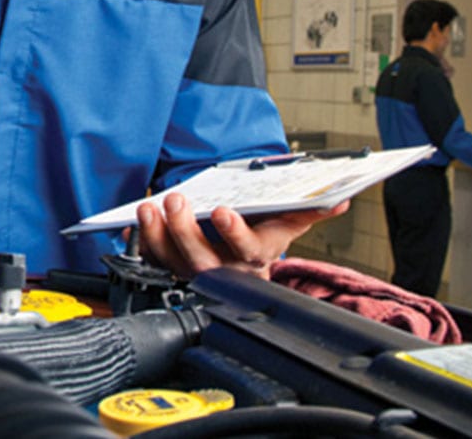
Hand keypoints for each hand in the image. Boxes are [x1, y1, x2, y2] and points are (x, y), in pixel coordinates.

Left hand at [134, 192, 350, 278]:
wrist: (242, 246)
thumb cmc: (262, 229)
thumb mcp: (289, 219)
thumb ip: (311, 209)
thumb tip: (339, 201)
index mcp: (254, 256)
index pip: (246, 249)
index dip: (233, 233)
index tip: (222, 211)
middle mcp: (223, 269)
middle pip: (201, 258)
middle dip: (185, 230)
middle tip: (176, 201)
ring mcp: (195, 269)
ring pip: (172, 261)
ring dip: (157, 236)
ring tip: (149, 209)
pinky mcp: (171, 266)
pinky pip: (152, 260)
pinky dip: (140, 243)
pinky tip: (132, 225)